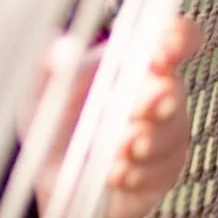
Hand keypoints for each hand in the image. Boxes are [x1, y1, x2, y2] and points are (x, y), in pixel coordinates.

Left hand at [32, 16, 199, 217]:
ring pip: (170, 134)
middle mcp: (157, 95)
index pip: (174, 40)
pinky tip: (117, 175)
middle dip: (158, 100)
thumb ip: (46, 67)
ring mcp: (165, 134)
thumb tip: (60, 48)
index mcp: (134, 63)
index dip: (177, 39)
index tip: (162, 53)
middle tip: (139, 110)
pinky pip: (160, 172)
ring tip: (120, 149)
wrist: (53, 178)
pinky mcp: (162, 171)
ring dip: (147, 141)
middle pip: (173, 91)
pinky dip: (138, 173)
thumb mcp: (40, 93)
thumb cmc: (54, 123)